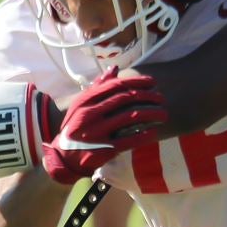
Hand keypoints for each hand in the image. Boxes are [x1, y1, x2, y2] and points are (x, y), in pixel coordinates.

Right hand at [42, 68, 166, 184]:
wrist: (63, 157)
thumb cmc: (75, 126)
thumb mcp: (80, 105)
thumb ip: (98, 87)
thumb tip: (114, 69)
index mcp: (85, 100)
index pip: (116, 85)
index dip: (137, 82)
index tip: (152, 82)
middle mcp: (90, 114)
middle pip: (125, 99)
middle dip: (148, 96)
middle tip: (162, 98)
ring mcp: (96, 132)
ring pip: (130, 117)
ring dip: (151, 114)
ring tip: (164, 114)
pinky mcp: (103, 150)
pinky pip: (128, 140)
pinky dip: (143, 135)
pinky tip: (154, 132)